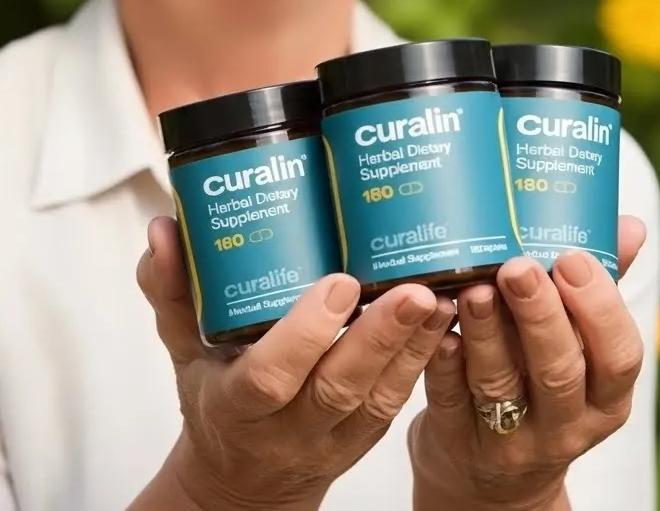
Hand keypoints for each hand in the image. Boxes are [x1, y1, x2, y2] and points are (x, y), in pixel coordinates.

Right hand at [138, 216, 454, 510]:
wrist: (242, 481)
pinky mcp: (366, 435)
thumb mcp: (182, 348)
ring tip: (440, 294)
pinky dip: (425, 358)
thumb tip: (161, 228)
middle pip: (338, 388)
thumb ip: (170, 289)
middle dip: (378, 338)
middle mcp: (288, 427)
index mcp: (237, 403)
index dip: (306, 333)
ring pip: (379, 397)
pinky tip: (446, 315)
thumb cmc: (215, 397)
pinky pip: (398, 401)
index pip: (270, 376)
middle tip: (411, 288)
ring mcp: (333, 437)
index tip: (338, 282)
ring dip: (413, 346)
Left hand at [409, 216, 646, 510]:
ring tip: (473, 285)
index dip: (599, 308)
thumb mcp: (580, 348)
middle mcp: (564, 423)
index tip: (572, 259)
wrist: (492, 474)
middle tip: (518, 266)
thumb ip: (601, 288)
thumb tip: (630, 225)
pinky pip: (448, 397)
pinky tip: (437, 324)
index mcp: (606, 397)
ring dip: (486, 330)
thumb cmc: (542, 381)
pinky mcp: (456, 439)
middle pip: (559, 371)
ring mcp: (510, 438)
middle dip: (539, 314)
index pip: (620, 357)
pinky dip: (443, 358)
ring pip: (498, 383)